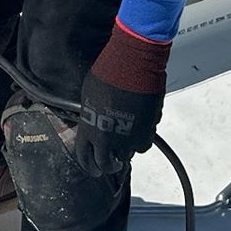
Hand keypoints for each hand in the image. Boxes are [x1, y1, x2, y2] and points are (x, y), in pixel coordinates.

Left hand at [72, 22, 168, 177]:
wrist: (133, 63)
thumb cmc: (110, 72)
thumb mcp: (89, 96)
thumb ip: (91, 115)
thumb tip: (94, 121)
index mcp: (88, 128)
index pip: (84, 157)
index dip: (89, 164)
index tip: (93, 167)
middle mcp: (106, 138)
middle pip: (105, 165)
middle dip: (108, 166)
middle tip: (111, 164)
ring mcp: (127, 137)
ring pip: (126, 156)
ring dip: (125, 151)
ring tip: (126, 140)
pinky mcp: (146, 131)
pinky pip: (143, 145)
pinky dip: (140, 141)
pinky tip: (139, 131)